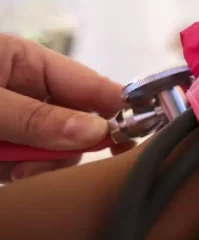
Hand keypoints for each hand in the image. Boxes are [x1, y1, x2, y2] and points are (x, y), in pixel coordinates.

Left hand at [0, 33, 131, 181]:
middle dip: (74, 144)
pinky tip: (9, 175)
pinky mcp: (2, 154)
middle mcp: (26, 93)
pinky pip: (31, 169)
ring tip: (16, 171)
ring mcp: (15, 125)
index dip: (118, 105)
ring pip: (57, 150)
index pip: (88, 83)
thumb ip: (36, 117)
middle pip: (78, 122)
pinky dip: (25, 176)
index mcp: (26, 62)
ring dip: (45, 165)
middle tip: (61, 160)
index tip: (143, 129)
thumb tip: (96, 132)